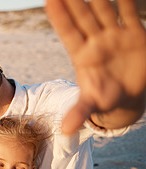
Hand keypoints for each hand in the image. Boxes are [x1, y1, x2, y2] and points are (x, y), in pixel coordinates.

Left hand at [46, 0, 145, 133]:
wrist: (127, 96)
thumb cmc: (104, 99)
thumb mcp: (92, 105)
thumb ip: (79, 113)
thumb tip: (65, 129)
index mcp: (82, 55)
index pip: (68, 32)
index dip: (60, 16)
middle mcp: (96, 41)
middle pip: (83, 16)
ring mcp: (114, 36)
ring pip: (104, 10)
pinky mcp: (134, 34)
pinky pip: (129, 13)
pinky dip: (127, 0)